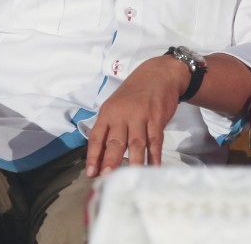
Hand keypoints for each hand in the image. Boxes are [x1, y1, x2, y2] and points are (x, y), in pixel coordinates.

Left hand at [85, 55, 188, 176]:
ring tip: (130, 177)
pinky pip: (155, 140)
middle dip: (110, 160)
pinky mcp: (157, 118)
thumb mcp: (115, 105)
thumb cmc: (134, 93)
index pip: (97, 136)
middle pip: (115, 141)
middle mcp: (122, 115)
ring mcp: (141, 116)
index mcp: (108, 113)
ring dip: (134, 161)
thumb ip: (109, 127)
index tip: (91, 173)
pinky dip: (154, 156)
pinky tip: (153, 168)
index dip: (93, 156)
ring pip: (136, 143)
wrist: (158, 74)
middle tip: (107, 177)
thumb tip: (100, 156)